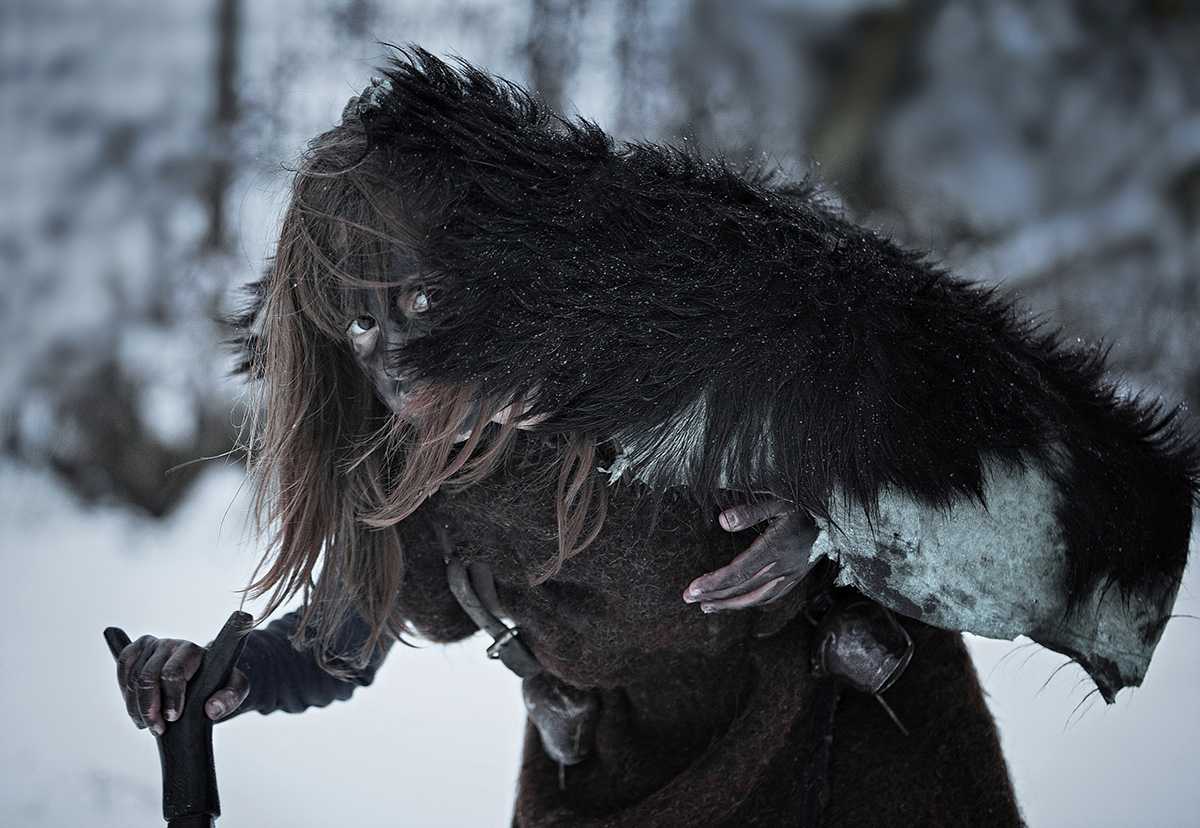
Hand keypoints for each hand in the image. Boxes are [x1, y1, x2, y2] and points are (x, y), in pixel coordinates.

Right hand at [115, 635, 248, 733]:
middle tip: (157, 728)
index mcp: (194, 651)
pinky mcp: (137, 650)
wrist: (206, 676)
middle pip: (148, 676)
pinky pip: (123, 667)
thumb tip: (212, 709)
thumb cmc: (219, 682)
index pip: (173, 673)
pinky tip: (136, 708)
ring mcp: (152, 645)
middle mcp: (171, 644)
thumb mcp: (235, 690)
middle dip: (149, 707)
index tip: (173, 717)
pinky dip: (125, 692)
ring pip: (132, 677)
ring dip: (135, 706)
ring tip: (148, 723)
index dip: (170, 698)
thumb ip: (230, 698)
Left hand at [683, 499, 819, 612]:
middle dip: (714, 596)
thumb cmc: (806, 503)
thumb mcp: (778, 499)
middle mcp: (784, 566)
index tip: (692, 589)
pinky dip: (752, 602)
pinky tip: (739, 602)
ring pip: (757, 598)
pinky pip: (772, 596)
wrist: (840, 516)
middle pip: (743, 589)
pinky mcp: (798, 576)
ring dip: (730, 605)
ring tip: (708, 606)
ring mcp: (793, 574)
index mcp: (776, 547)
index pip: (738, 573)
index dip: (714, 583)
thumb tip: (722, 521)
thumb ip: (750, 511)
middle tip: (689, 598)